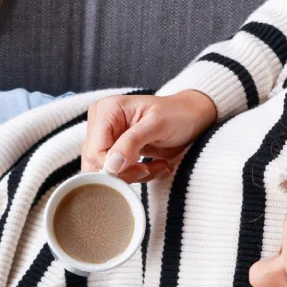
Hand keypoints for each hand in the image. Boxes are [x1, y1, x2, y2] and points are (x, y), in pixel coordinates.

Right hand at [81, 89, 216, 184]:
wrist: (192, 118)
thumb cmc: (178, 114)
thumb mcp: (157, 125)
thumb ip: (131, 143)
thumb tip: (110, 165)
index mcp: (106, 110)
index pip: (95, 150)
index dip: (113, 166)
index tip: (140, 168)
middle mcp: (100, 124)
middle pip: (96, 163)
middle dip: (124, 172)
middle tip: (148, 169)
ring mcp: (106, 138)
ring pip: (106, 172)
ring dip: (132, 175)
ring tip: (155, 166)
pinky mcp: (114, 151)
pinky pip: (116, 173)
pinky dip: (136, 175)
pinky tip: (153, 166)